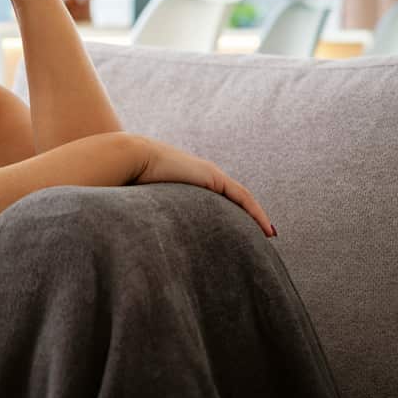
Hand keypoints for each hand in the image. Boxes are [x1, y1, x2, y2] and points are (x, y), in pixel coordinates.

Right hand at [127, 135, 276, 237]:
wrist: (130, 158)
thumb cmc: (129, 182)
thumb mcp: (146, 203)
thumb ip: (152, 216)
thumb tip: (143, 239)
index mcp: (189, 184)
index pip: (217, 202)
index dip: (230, 216)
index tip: (238, 234)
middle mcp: (202, 178)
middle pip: (232, 201)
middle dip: (246, 219)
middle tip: (258, 239)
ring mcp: (209, 176)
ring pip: (241, 200)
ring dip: (255, 218)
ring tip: (267, 235)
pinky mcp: (214, 178)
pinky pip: (242, 198)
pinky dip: (255, 213)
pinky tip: (266, 229)